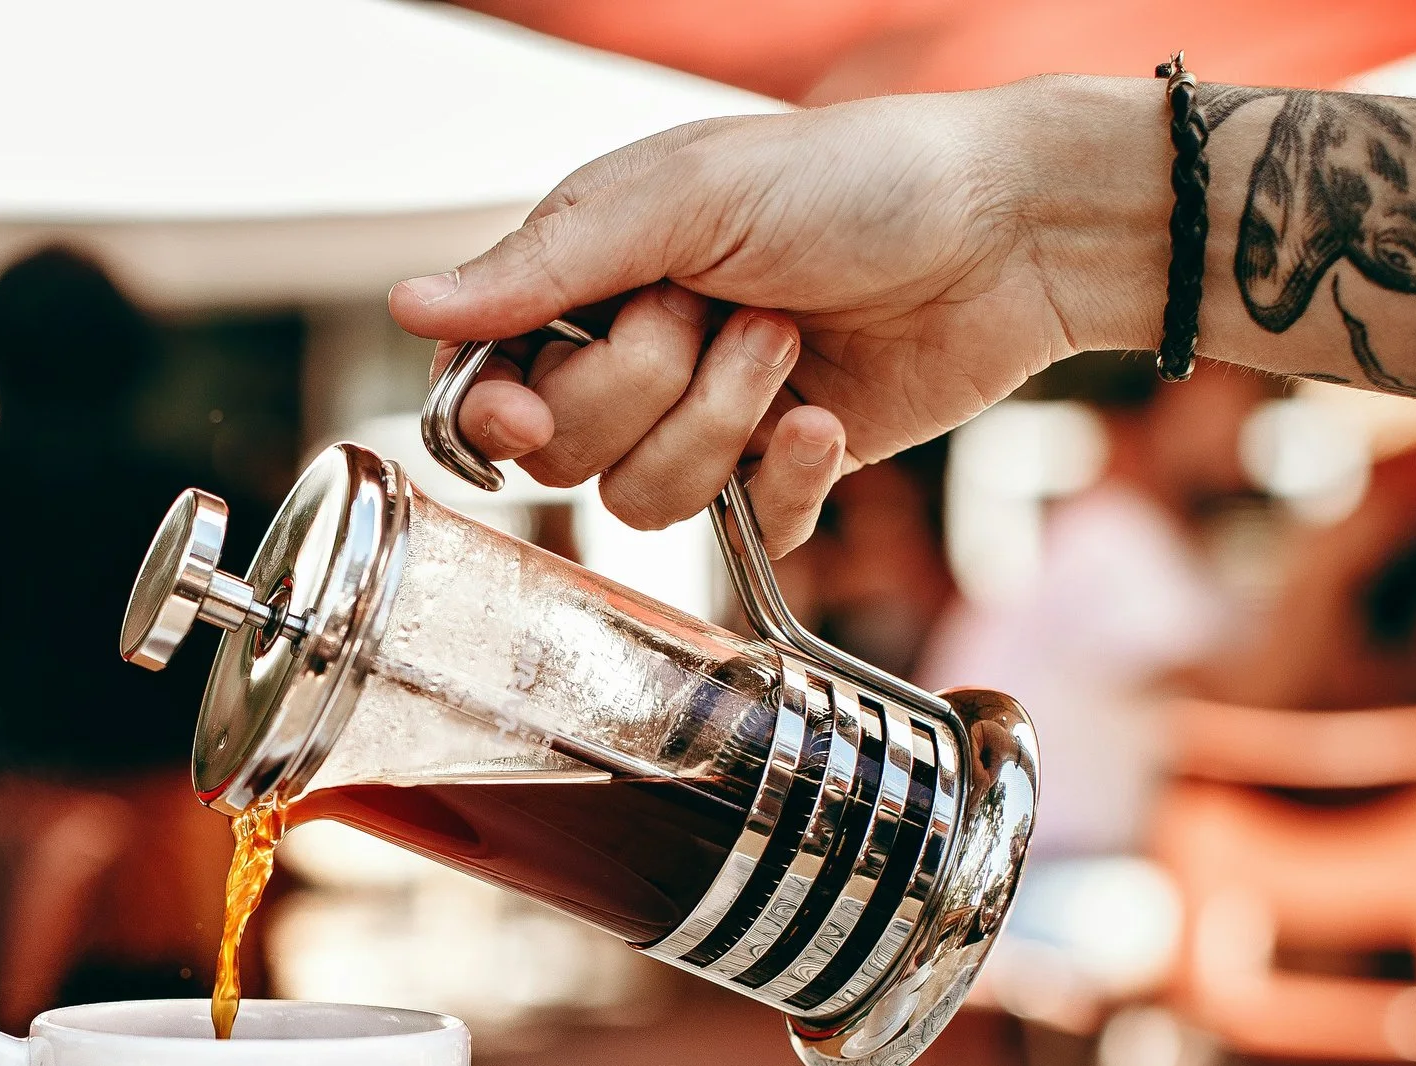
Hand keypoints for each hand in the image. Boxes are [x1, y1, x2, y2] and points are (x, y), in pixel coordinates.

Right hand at [392, 79, 1169, 541]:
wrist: (1007, 230)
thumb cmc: (853, 180)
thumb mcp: (684, 197)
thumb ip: (543, 265)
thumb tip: (409, 307)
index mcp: (589, 279)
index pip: (485, 383)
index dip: (498, 413)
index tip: (527, 408)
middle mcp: (634, 358)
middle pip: (562, 453)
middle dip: (644, 389)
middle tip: (712, 311)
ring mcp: (707, 423)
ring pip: (643, 501)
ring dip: (721, 422)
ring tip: (787, 341)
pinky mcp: (781, 477)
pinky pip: (743, 535)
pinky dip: (788, 479)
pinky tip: (825, 415)